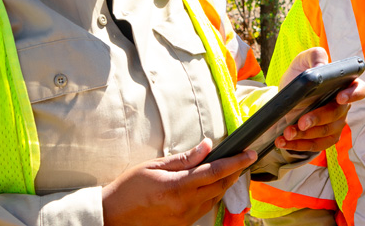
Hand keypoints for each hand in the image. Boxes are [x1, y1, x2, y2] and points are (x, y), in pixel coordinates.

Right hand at [101, 138, 255, 225]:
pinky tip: (211, 186)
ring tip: (229, 169)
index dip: (235, 162)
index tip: (250, 154)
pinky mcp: (183, 224)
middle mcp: (184, 205)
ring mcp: (185, 217)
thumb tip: (207, 146)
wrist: (114, 215)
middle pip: (220, 186)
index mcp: (177, 187)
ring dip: (225, 183)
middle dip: (234, 171)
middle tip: (242, 158)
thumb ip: (184, 158)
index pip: (214, 171)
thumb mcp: (154, 166)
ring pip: (215, 198)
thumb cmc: (129, 188)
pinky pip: (205, 208)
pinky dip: (213, 195)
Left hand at [275, 47, 364, 151]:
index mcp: (343, 84)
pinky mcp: (324, 137)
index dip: (353, 94)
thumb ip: (315, 56)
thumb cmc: (299, 75)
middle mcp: (343, 106)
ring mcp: (335, 123)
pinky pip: (317, 145)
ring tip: (287, 132)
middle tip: (301, 122)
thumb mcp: (303, 61)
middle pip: (337, 115)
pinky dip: (298, 145)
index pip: (360, 89)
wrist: (285, 96)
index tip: (339, 97)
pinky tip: (283, 141)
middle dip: (318, 119)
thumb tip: (322, 67)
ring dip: (305, 135)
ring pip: (326, 132)